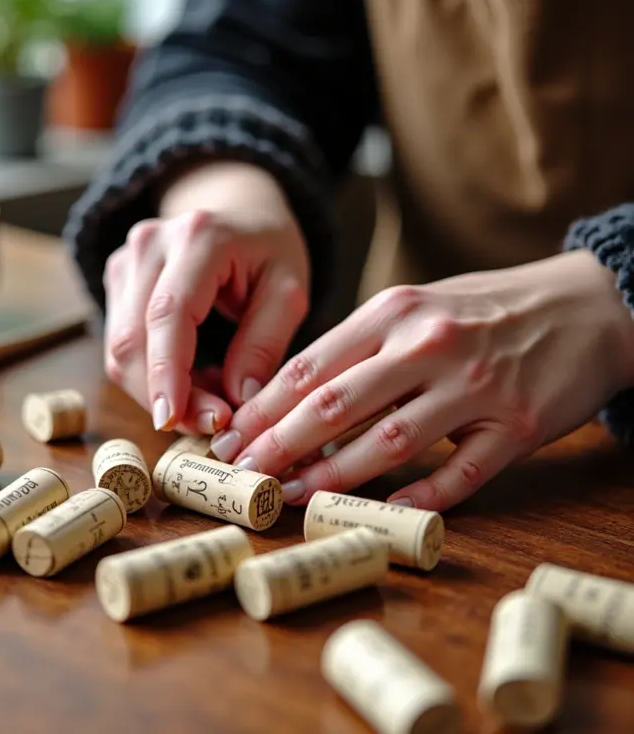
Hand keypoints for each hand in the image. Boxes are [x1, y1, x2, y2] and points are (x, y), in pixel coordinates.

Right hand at [103, 160, 309, 434]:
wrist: (238, 212)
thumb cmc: (268, 251)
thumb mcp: (288, 291)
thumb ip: (264, 344)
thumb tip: (237, 403)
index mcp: (198, 237)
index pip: (169, 314)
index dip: (167, 375)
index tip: (174, 423)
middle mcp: (149, 244)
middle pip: (133, 339)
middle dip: (165, 395)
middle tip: (211, 427)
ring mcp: (125, 261)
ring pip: (121, 349)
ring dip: (159, 391)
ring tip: (211, 402)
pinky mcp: (116, 282)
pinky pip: (123, 345)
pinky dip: (154, 376)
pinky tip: (192, 382)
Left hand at [211, 250, 633, 509]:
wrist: (587, 305)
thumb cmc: (486, 307)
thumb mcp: (418, 304)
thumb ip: (362, 343)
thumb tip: (299, 394)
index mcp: (396, 311)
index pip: (311, 366)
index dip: (264, 409)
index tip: (231, 439)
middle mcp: (429, 345)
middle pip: (335, 406)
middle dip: (279, 446)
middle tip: (242, 477)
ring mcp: (475, 387)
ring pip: (387, 443)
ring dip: (332, 478)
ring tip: (291, 498)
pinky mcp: (515, 426)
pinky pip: (458, 475)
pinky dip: (417, 501)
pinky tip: (382, 516)